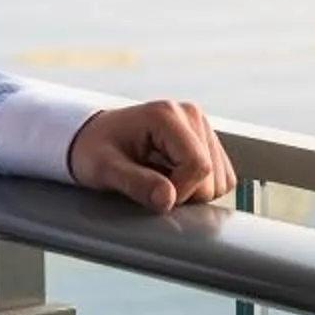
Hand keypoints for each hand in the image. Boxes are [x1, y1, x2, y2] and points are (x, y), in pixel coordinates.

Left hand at [67, 101, 234, 212]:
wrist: (92, 138)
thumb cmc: (94, 150)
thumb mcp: (105, 169)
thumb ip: (136, 183)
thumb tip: (168, 200)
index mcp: (166, 115)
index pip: (198, 165)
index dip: (181, 192)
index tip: (154, 198)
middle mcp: (190, 114)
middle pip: (212, 174)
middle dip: (186, 193)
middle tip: (152, 188)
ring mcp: (201, 126)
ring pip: (221, 178)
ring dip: (194, 191)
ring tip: (161, 181)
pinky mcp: (207, 140)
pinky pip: (222, 177)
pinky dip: (201, 187)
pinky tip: (174, 178)